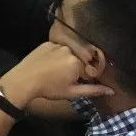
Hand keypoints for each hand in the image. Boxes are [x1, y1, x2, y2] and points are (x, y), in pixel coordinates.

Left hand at [0, 41, 114, 108]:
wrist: (24, 80)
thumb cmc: (49, 88)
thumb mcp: (73, 92)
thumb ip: (93, 90)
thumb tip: (111, 90)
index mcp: (77, 62)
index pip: (91, 69)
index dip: (86, 78)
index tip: (77, 83)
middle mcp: (69, 50)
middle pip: (81, 59)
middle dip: (77, 69)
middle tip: (66, 78)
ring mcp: (57, 44)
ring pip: (70, 53)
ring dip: (68, 61)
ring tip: (57, 71)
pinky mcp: (47, 43)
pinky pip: (58, 48)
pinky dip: (58, 55)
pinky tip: (50, 64)